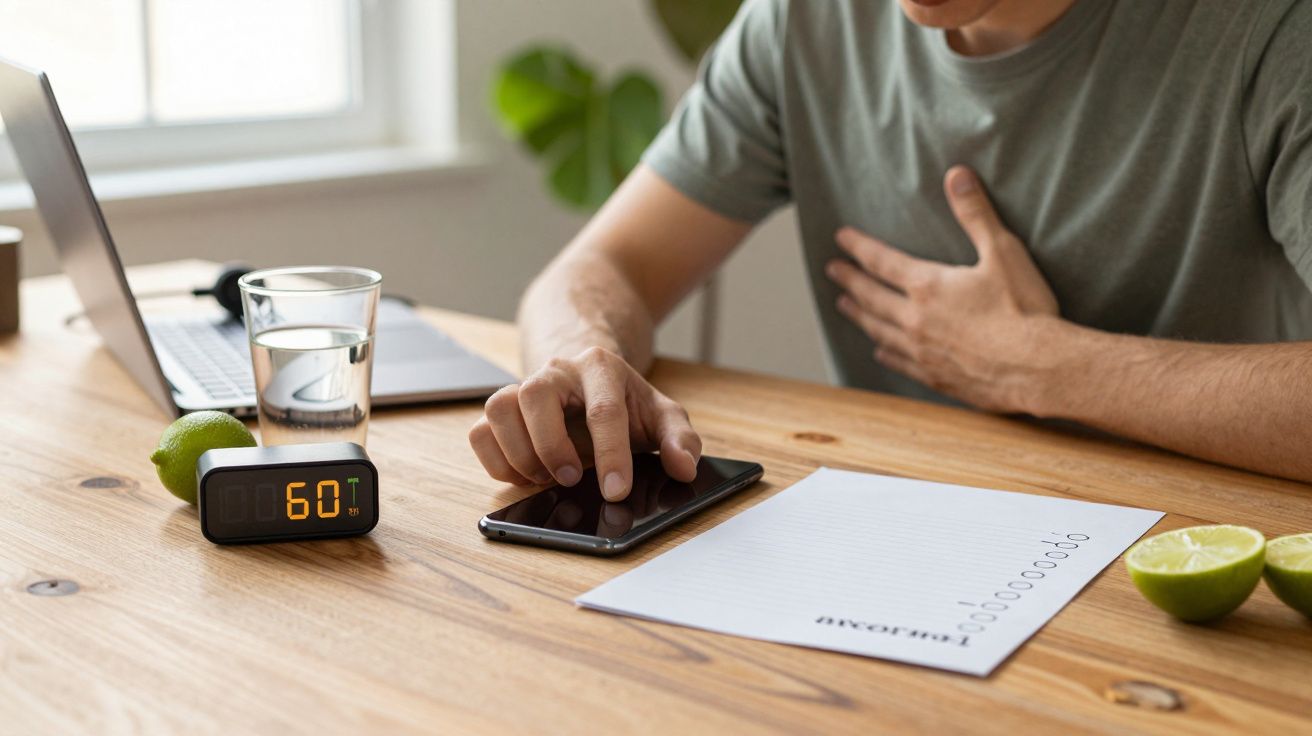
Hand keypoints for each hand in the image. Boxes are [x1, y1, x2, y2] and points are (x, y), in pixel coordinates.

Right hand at [468, 346, 700, 500]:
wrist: (589, 380)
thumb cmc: (625, 402)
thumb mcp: (661, 415)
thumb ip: (680, 439)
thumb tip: (683, 467)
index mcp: (601, 368)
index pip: (603, 409)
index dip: (611, 454)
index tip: (616, 491)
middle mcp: (556, 372)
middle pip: (535, 395)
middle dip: (551, 446)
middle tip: (572, 479)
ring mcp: (522, 387)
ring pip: (498, 408)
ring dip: (518, 453)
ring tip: (546, 477)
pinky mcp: (502, 411)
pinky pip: (480, 431)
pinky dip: (496, 461)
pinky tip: (524, 475)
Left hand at [824, 166, 1061, 413]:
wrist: (1039, 369)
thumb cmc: (1024, 310)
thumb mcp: (1003, 253)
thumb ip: (976, 214)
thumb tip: (957, 176)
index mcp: (928, 287)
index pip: (882, 262)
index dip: (859, 247)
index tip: (841, 239)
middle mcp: (916, 320)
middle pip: (872, 297)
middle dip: (850, 281)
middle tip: (833, 271)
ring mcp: (922, 352)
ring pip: (879, 331)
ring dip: (860, 316)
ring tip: (845, 307)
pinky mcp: (936, 378)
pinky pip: (900, 362)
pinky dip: (885, 353)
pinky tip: (880, 352)